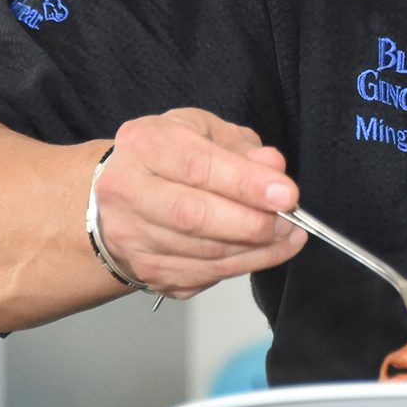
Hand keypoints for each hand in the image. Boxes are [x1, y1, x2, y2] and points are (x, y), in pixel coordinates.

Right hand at [90, 108, 305, 299]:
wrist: (118, 196)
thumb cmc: (170, 155)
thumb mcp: (205, 131)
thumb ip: (241, 147)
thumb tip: (273, 168)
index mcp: (145, 144)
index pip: (197, 166)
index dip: (245, 183)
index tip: (286, 194)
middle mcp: (127, 191)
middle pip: (193, 216)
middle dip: (251, 222)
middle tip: (288, 219)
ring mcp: (132, 236)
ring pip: (201, 252)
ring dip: (254, 248)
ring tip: (288, 235)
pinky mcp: (145, 271)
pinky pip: (202, 275)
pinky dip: (242, 265)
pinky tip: (267, 251)